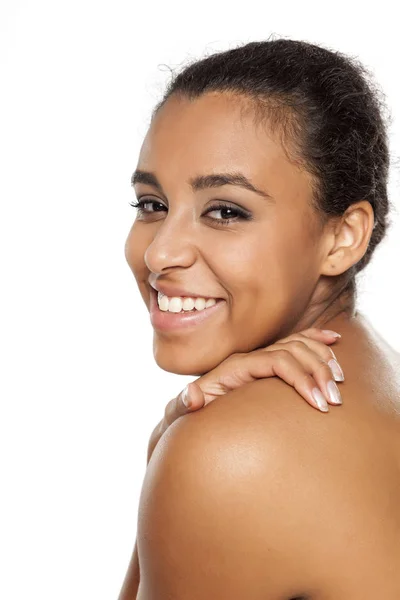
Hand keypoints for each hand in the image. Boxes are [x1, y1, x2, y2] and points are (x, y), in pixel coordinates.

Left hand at [146, 328, 343, 463]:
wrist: (189, 408)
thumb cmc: (188, 414)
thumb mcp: (179, 413)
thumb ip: (181, 406)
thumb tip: (192, 395)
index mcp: (235, 367)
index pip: (276, 361)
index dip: (300, 378)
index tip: (318, 403)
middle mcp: (249, 357)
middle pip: (292, 350)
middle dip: (318, 371)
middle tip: (335, 400)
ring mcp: (259, 357)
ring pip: (298, 344)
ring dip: (322, 359)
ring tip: (339, 384)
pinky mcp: (267, 362)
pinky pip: (296, 343)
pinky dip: (316, 339)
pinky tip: (335, 341)